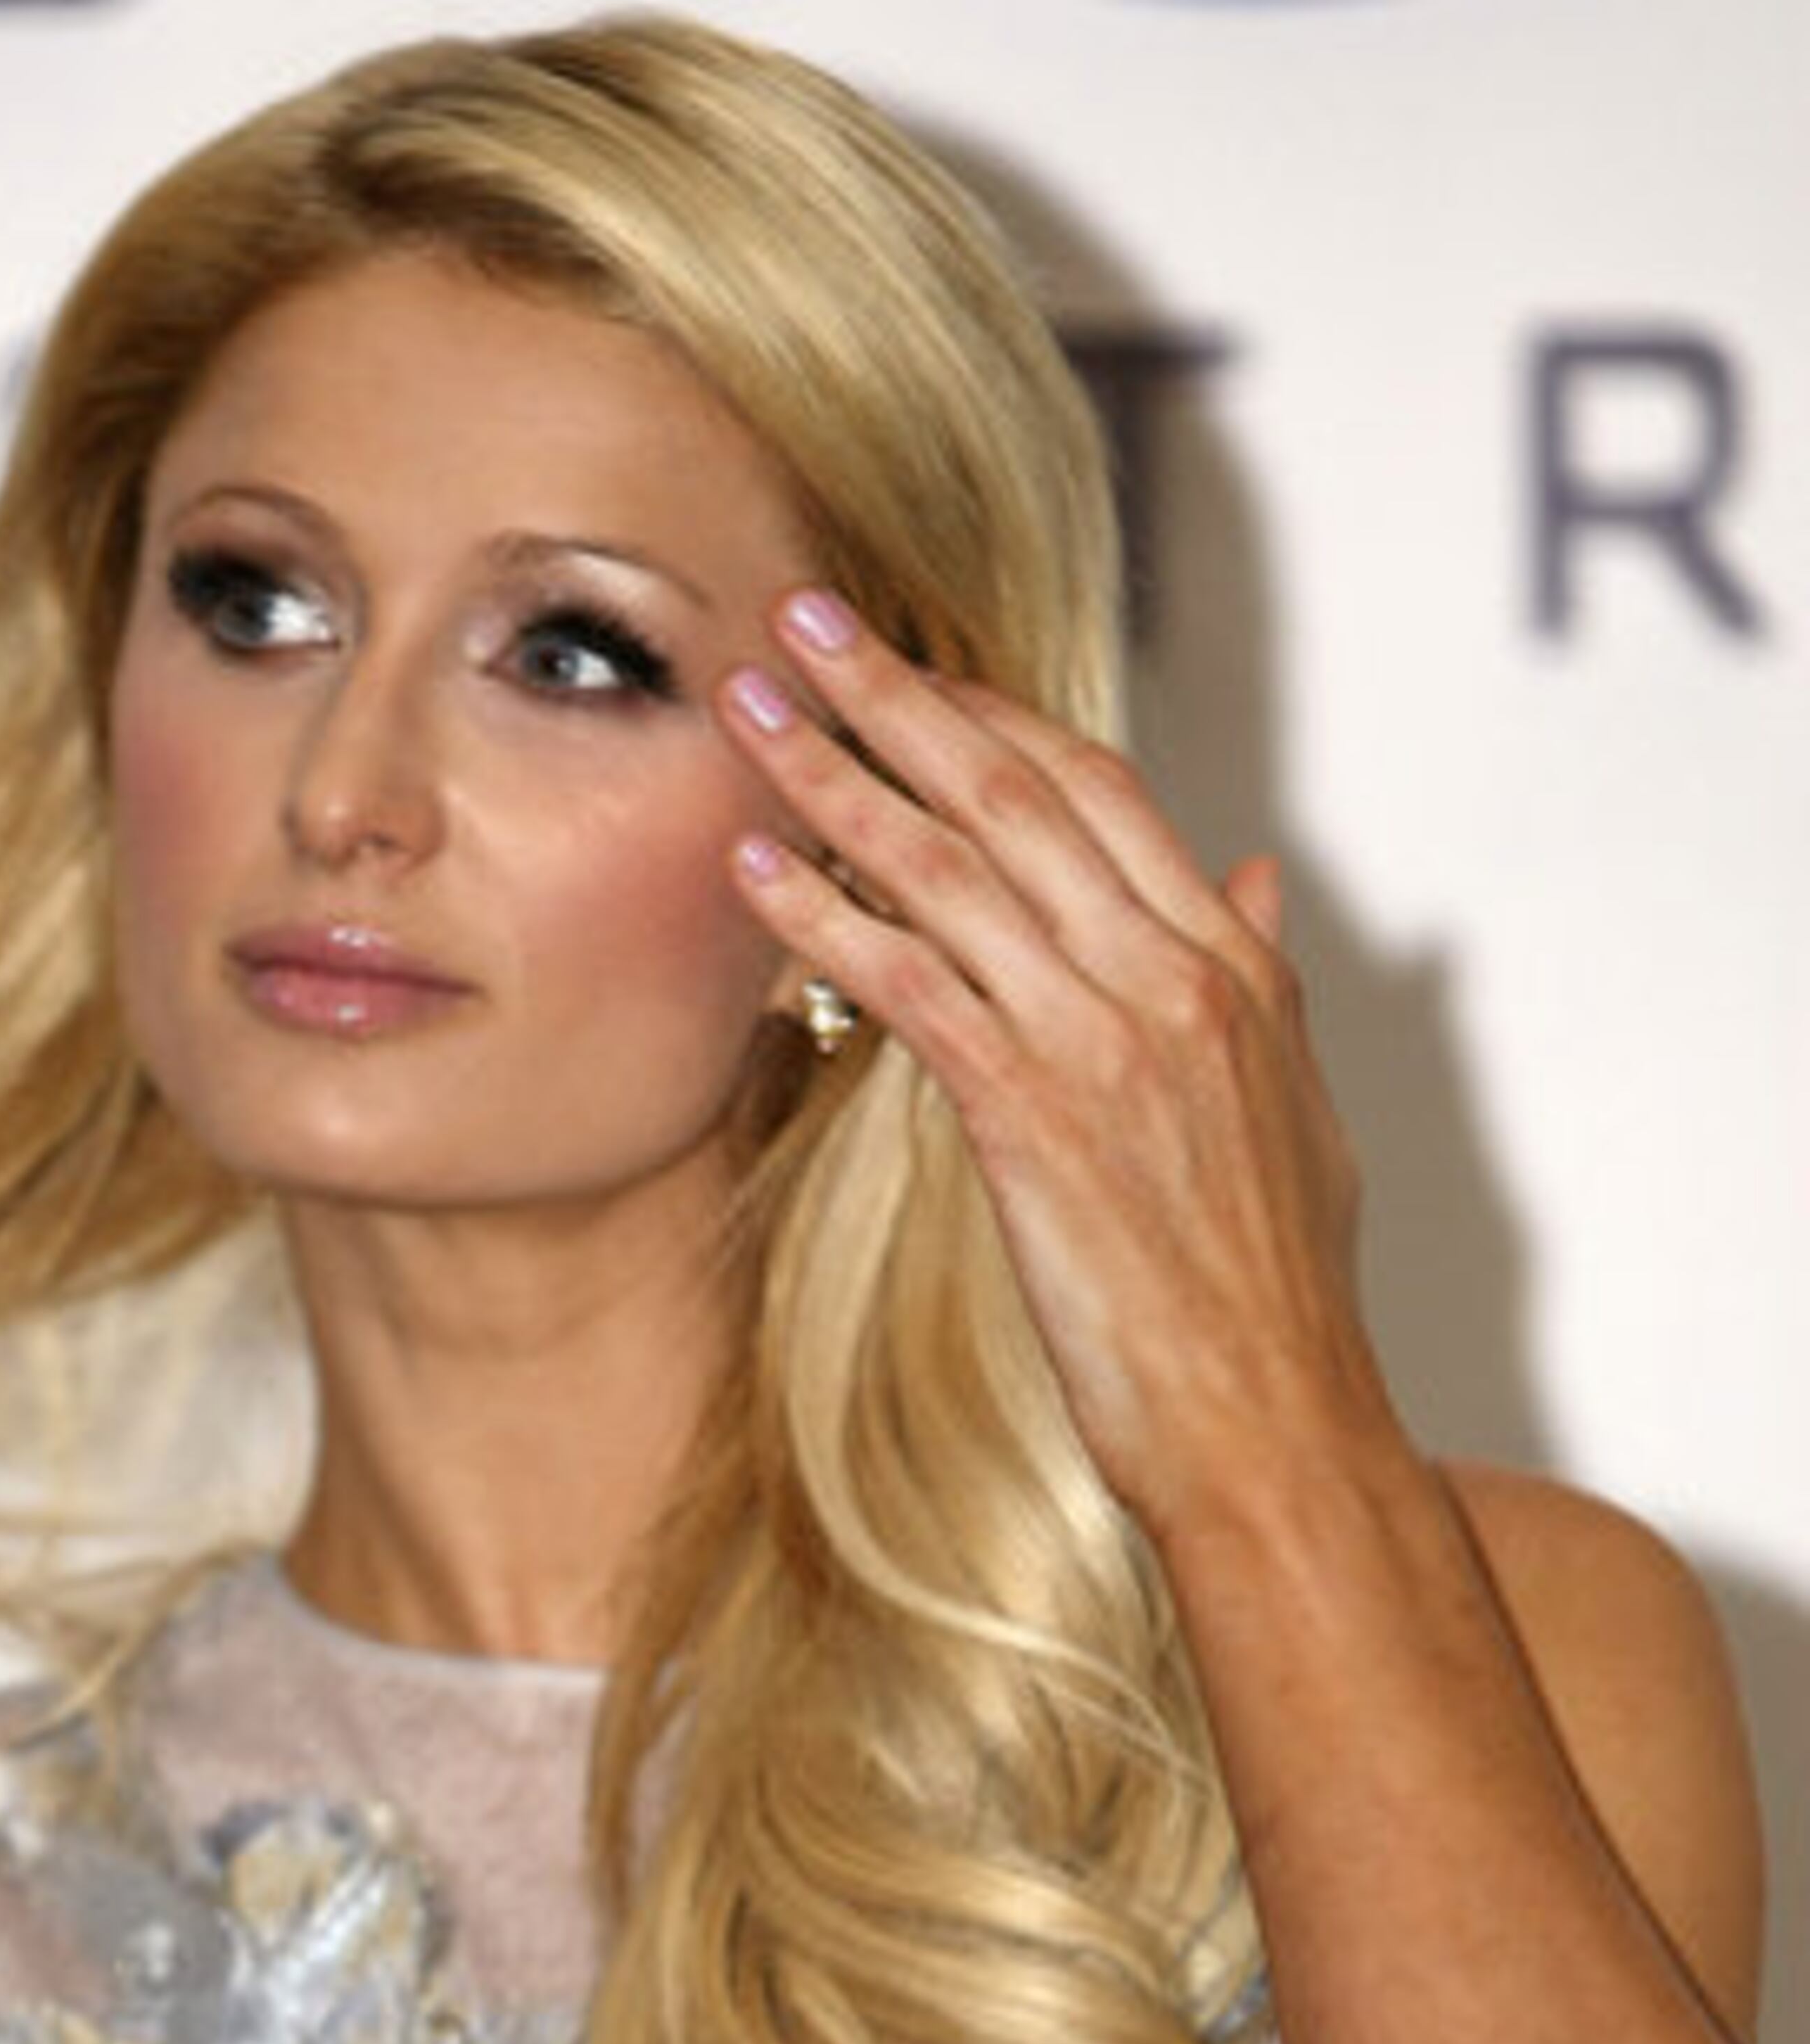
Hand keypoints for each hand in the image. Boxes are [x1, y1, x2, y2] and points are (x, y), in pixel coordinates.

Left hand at [720, 588, 1396, 1534]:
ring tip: (744, 709)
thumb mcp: (1299, 1111)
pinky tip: (753, 870)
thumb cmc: (1278, 1291)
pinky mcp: (1035, 1120)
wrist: (1276, 1422)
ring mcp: (1103, 1041)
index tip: (909, 671)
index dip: (993, 716)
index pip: (1098, 789)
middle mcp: (1170, 977)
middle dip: (895, 696)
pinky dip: (824, 917)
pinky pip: (910, 984)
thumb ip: (1263, 979)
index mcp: (1230, 967)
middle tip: (799, 621)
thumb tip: (1251, 874)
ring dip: (832, 777)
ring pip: (949, 866)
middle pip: (1014, 791)